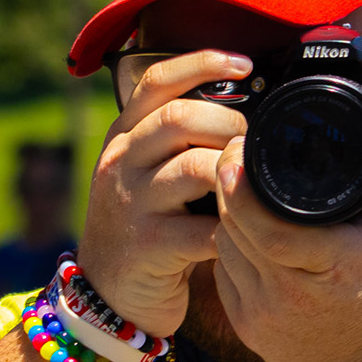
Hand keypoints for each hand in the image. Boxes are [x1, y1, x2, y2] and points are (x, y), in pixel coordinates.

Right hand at [78, 51, 251, 335]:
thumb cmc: (145, 230)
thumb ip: (178, 143)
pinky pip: (204, 228)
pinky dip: (236, 227)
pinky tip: (249, 230)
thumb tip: (244, 108)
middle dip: (230, 124)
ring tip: (255, 185)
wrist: (106, 298)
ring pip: (193, 168)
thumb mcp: (146, 176)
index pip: (156, 82)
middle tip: (256, 143)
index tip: (245, 62)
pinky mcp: (147, 246)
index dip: (201, 63)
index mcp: (123, 137)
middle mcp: (120, 163)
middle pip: (179, 120)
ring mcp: (130, 204)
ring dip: (236, 173)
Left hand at [209, 116, 361, 361]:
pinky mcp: (247, 329)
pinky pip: (223, 275)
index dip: (239, 185)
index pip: (261, 222)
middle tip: (235, 156)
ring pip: (222, 248)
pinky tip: (244, 233)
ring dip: (226, 218)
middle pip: (233, 227)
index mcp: (327, 265)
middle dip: (226, 188)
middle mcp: (287, 293)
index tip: (238, 149)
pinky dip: (229, 249)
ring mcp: (262, 315)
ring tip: (239, 190)